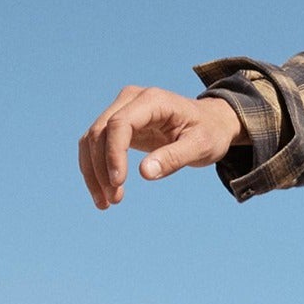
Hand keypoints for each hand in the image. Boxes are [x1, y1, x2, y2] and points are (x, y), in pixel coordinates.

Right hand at [79, 89, 245, 208]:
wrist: (210, 122)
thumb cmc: (209, 132)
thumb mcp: (200, 147)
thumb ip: (174, 158)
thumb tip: (144, 173)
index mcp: (152, 101)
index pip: (120, 124)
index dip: (114, 153)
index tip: (118, 183)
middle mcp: (131, 100)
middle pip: (100, 131)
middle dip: (101, 167)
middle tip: (113, 201)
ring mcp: (122, 110)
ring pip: (92, 138)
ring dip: (93, 171)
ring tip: (106, 203)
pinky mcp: (120, 125)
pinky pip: (97, 144)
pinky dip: (95, 168)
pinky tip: (103, 193)